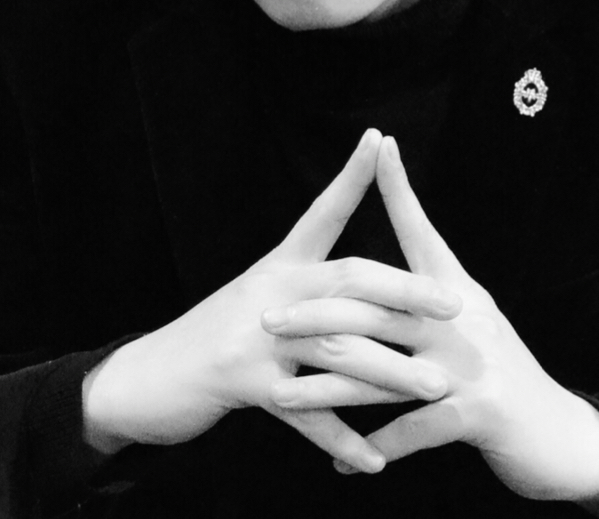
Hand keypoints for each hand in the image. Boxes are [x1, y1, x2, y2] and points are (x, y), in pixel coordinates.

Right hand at [82, 129, 461, 473]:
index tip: (379, 140)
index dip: (350, 176)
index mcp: (277, 265)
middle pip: (348, 278)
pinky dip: (341, 436)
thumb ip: (303, 291)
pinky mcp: (241, 381)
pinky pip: (304, 414)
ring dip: (390, 372)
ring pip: (338, 347)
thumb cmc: (210, 338)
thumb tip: (360, 289)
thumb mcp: (255, 300)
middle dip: (406, 291)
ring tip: (436, 389)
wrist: (144, 377)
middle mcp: (270, 290)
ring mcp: (255, 335)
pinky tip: (375, 458)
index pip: (321, 211)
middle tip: (454, 304)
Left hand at [262, 136, 598, 509]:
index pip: (422, 230)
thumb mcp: (472, 325)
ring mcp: (470, 364)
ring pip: (381, 372)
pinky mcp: (477, 413)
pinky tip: (339, 460)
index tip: (379, 145)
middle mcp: (461, 319)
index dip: (401, 187)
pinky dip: (371, 448)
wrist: (561, 436)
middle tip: (269, 318)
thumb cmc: (506, 375)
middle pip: (377, 306)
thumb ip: (429, 301)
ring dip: (326, 389)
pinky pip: (411, 429)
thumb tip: (383, 276)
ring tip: (281, 400)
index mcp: (457, 291)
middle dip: (317, 313)